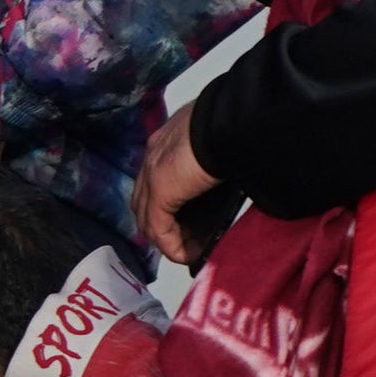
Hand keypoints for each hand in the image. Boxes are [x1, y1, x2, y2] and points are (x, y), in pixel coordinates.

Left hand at [131, 105, 223, 268]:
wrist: (227, 121)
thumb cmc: (230, 127)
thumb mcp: (215, 143)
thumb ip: (210, 159)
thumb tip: (222, 175)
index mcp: (166, 140)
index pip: (154, 179)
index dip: (165, 202)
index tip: (185, 220)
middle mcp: (153, 156)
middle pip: (145, 200)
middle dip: (161, 223)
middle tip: (185, 240)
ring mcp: (152, 174)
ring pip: (148, 216)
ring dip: (166, 237)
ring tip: (187, 251)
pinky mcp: (159, 192)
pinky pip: (159, 228)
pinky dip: (171, 245)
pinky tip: (187, 255)